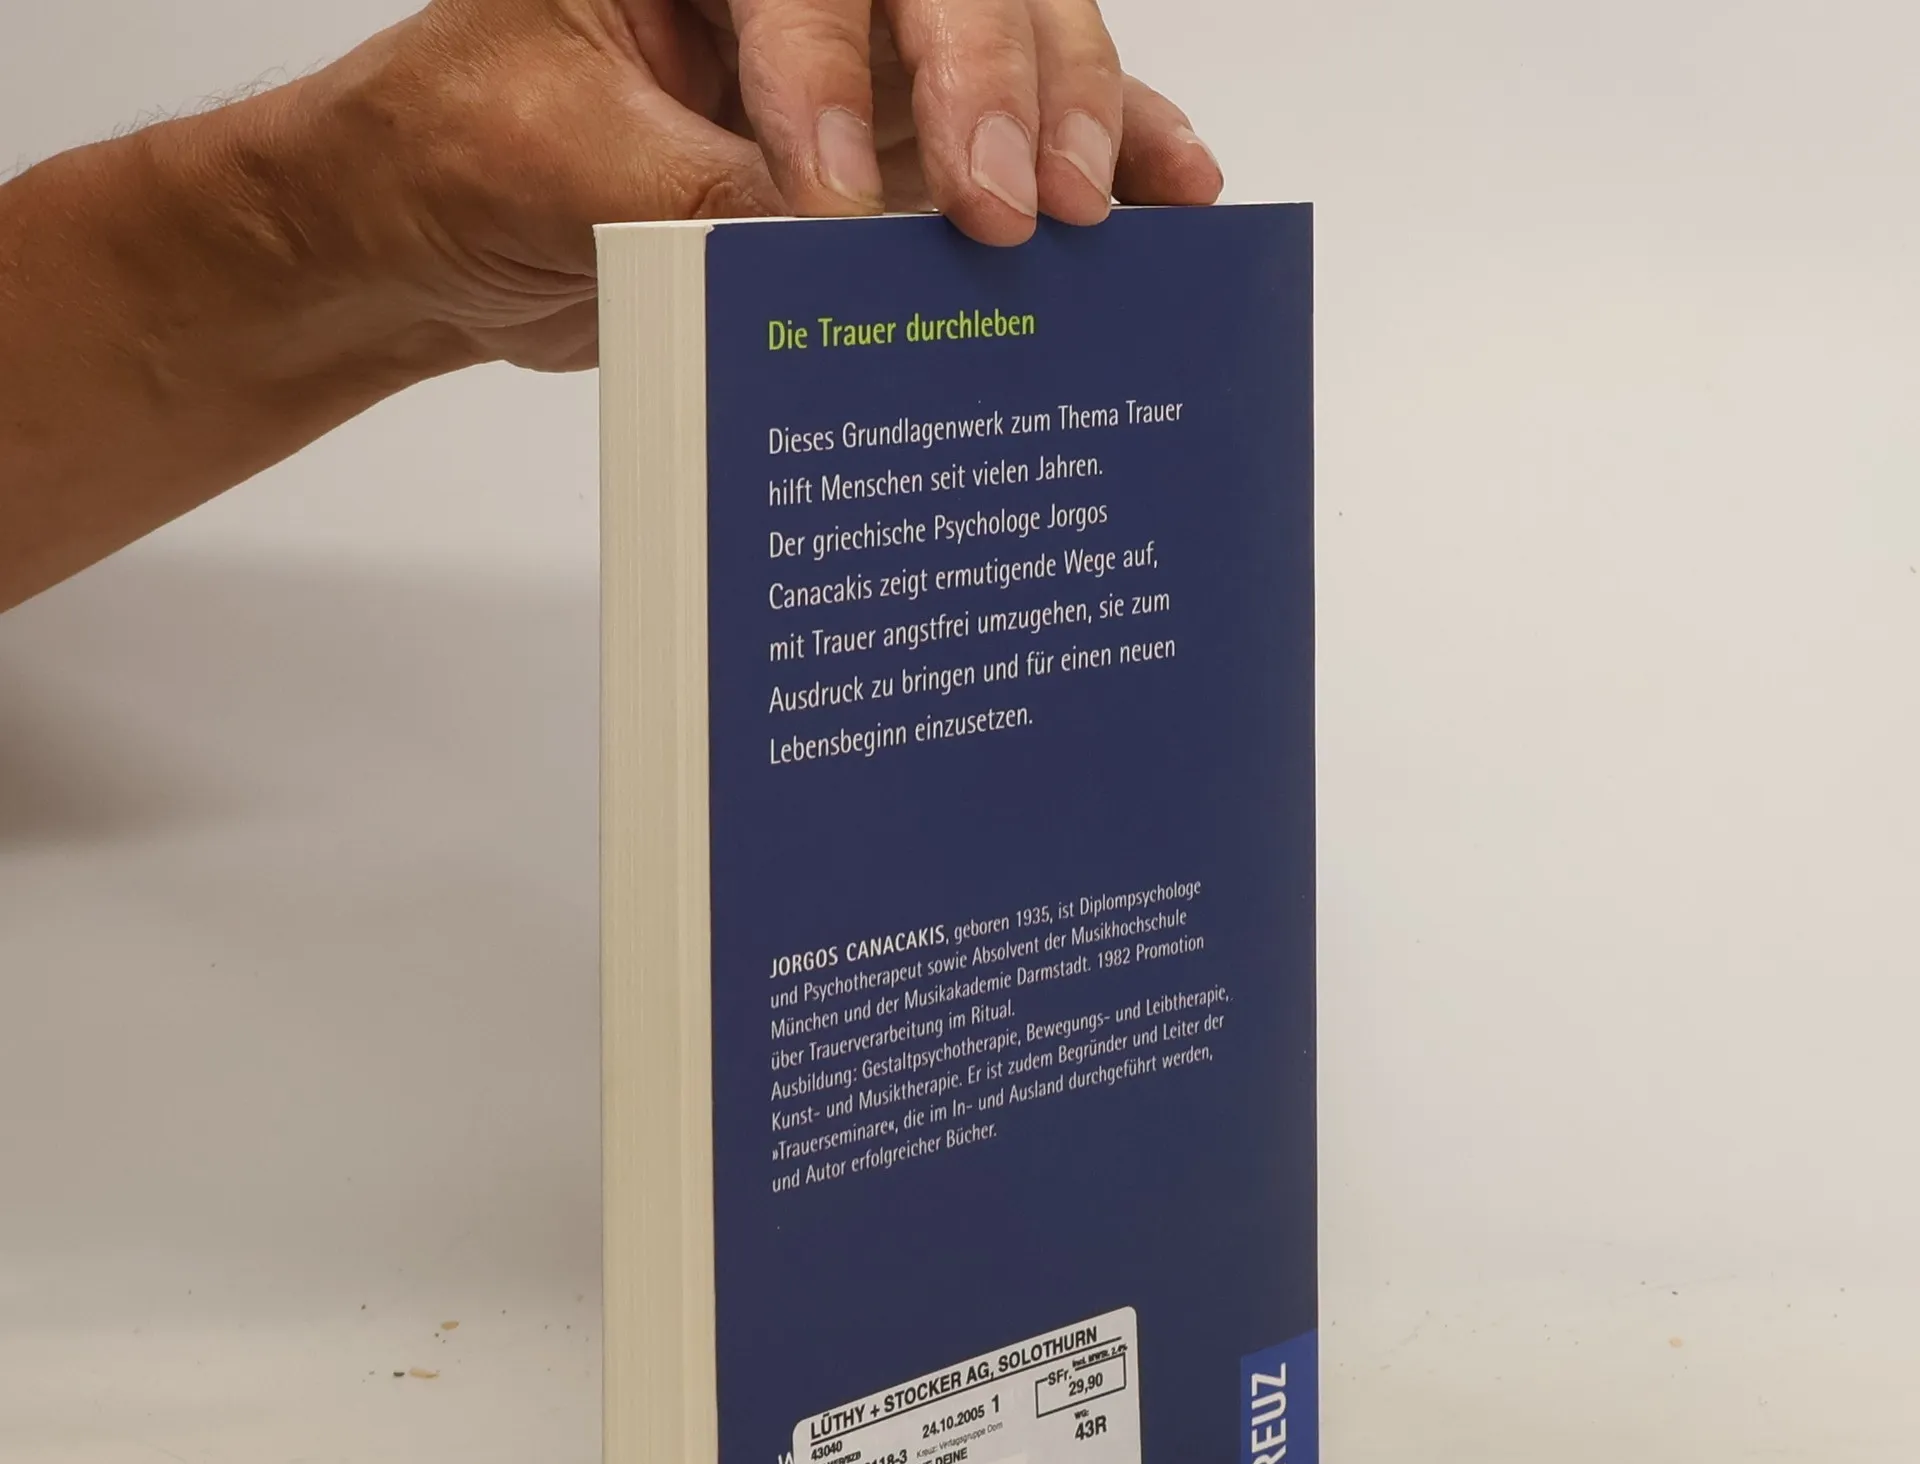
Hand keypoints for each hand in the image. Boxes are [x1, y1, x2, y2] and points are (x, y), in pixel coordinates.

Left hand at [278, 0, 1223, 372]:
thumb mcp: (555, 168)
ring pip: (1009, 40)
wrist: (439, 230)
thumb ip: (698, 194)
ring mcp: (857, 48)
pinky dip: (1103, 149)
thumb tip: (835, 247)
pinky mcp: (892, 137)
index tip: (825, 197)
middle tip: (1011, 206)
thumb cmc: (460, 159)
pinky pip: (1016, 126)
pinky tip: (1172, 186)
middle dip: (992, 86)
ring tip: (1105, 207)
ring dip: (1070, 116)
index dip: (830, 74)